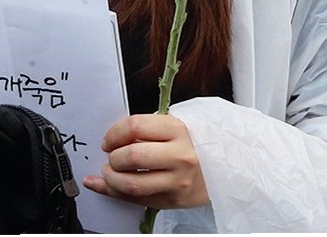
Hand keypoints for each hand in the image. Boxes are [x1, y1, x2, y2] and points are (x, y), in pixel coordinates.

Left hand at [82, 114, 209, 210]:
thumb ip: (145, 132)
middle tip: (111, 158)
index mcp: (177, 130)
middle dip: (113, 158)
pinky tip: (105, 185)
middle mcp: (179, 155)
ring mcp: (177, 181)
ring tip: (110, 173)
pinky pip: (137, 200)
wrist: (222, 170)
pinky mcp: (173, 200)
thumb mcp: (173, 130)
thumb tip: (110, 141)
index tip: (109, 140)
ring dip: (111, 179)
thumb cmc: (192, 146)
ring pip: (132, 184)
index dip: (114, 133)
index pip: (135, 126)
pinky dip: (113, 193)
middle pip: (132, 156)